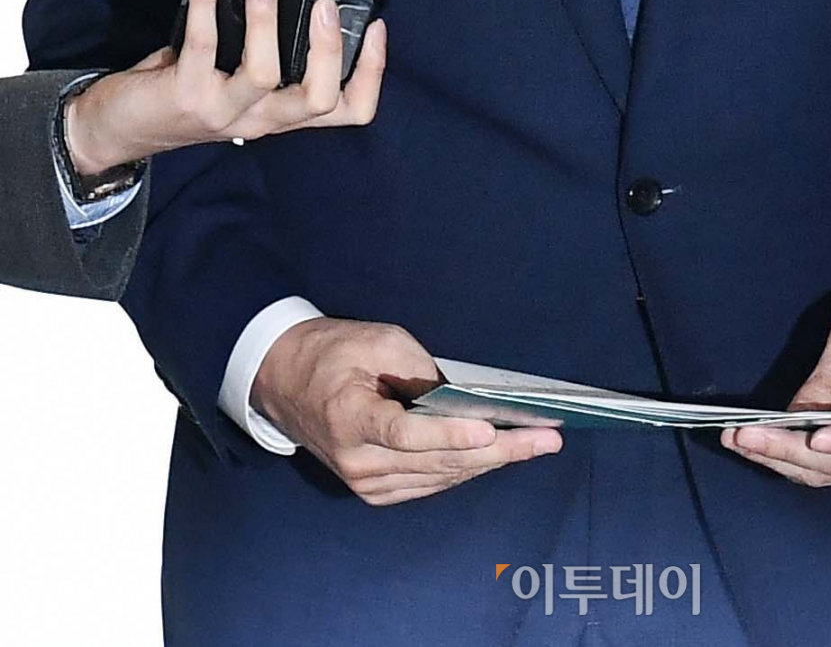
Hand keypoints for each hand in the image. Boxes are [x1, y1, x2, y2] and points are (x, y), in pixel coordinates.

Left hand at [64, 0, 386, 173]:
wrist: (118, 129)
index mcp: (282, 113)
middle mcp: (262, 120)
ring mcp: (225, 112)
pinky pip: (204, 45)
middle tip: (325, 3)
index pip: (348, 111)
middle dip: (329, 50)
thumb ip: (267, 48)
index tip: (376, 27)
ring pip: (265, 75)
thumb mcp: (236, 78)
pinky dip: (206, 2)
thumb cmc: (185, 91)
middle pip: (318, 101)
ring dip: (268, 22)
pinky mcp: (187, 95)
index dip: (371, 73)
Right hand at [252, 318, 562, 504]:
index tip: (490, 428)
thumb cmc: (333, 352)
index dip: (450, 433)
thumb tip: (464, 399)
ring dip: (490, 462)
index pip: (405, 432)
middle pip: (437, 461)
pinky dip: (465, 468)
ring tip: (535, 445)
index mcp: (349, 417)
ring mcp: (366, 483)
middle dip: (498, 450)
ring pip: (440, 477)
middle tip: (545, 439)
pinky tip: (498, 455)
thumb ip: (419, 370)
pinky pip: (430, 482)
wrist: (284, 383)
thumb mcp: (376, 340)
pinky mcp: (376, 491)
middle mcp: (358, 461)